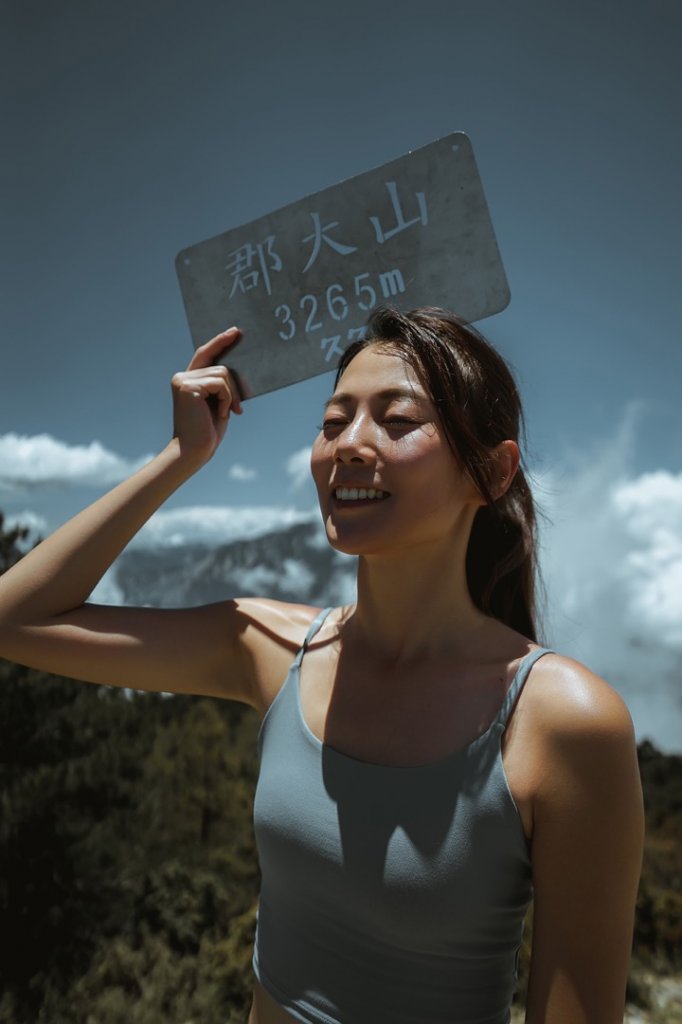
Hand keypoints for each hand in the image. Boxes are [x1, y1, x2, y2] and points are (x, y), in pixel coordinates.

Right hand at [171, 327, 242, 463]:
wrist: (194, 451)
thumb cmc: (207, 432)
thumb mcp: (218, 404)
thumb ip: (221, 386)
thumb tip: (236, 369)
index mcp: (187, 380)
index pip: (205, 354)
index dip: (219, 342)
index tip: (235, 332)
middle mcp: (182, 377)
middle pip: (221, 366)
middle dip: (234, 388)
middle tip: (237, 409)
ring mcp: (183, 380)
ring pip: (223, 374)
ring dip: (231, 396)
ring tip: (226, 413)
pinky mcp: (188, 386)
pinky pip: (221, 383)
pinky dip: (227, 399)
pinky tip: (222, 414)